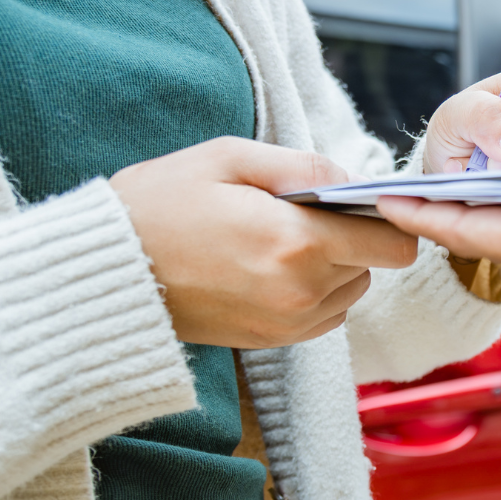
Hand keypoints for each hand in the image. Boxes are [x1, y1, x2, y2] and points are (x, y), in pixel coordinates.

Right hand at [110, 137, 420, 347]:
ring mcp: (288, 323)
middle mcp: (302, 292)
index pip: (394, 244)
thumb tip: (349, 178)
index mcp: (297, 243)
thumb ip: (301, 165)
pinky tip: (270, 267)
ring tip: (278, 241)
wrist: (107, 274)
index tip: (357, 201)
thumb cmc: (160, 205)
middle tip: (302, 214)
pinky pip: (324, 315)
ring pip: (351, 291)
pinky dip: (313, 291)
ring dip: (333, 266)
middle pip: (374, 265)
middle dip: (352, 237)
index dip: (385, 218)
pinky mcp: (271, 341)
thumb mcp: (227, 158)